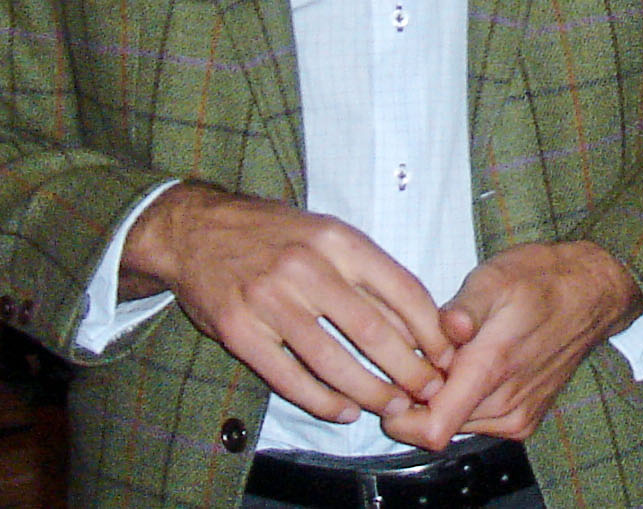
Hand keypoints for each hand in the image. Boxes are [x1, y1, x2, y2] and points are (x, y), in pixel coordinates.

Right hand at [121, 183, 450, 425]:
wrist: (196, 230)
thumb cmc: (274, 234)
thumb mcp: (327, 234)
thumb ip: (368, 273)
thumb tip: (418, 321)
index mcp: (338, 239)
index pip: (400, 288)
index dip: (430, 327)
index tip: (446, 353)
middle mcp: (307, 268)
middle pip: (372, 329)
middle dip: (408, 367)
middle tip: (428, 390)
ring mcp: (270, 301)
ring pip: (332, 360)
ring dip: (369, 390)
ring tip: (391, 406)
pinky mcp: (240, 331)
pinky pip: (288, 377)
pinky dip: (321, 401)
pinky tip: (343, 412)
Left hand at [382, 241, 642, 449]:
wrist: (591, 292)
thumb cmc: (541, 279)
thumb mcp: (496, 276)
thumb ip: (466, 306)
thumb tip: (449, 328)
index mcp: (492, 369)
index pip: (432, 429)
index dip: (401, 416)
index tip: (397, 383)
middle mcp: (506, 404)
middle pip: (437, 426)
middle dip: (423, 397)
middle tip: (431, 353)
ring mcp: (518, 416)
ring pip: (457, 425)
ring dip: (446, 397)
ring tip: (457, 354)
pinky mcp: (525, 419)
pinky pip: (479, 422)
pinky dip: (467, 400)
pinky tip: (476, 364)